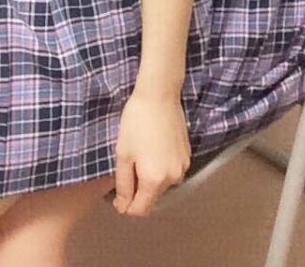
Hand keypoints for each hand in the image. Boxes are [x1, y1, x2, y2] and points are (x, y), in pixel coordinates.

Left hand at [113, 91, 190, 217]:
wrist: (159, 94)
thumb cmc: (137, 122)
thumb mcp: (123, 154)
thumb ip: (123, 184)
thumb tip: (123, 206)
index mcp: (154, 180)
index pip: (141, 210)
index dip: (126, 206)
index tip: (117, 194)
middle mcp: (173, 178)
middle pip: (152, 197)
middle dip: (138, 190)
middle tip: (127, 165)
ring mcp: (183, 166)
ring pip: (162, 184)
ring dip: (150, 178)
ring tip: (140, 154)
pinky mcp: (187, 155)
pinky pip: (171, 171)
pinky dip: (161, 167)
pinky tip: (152, 147)